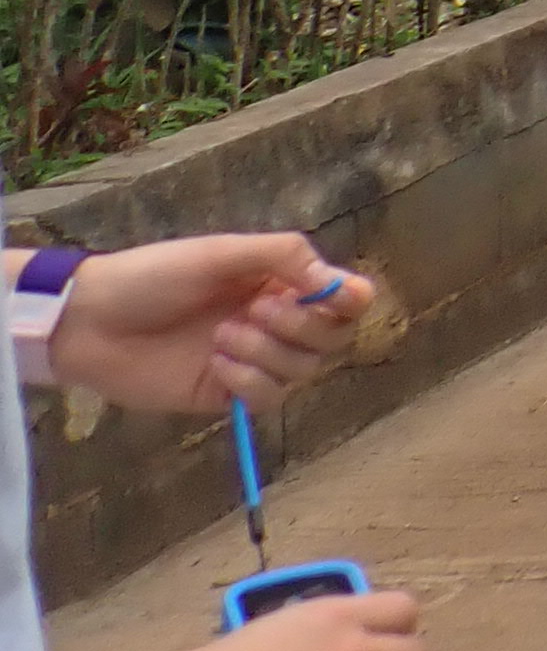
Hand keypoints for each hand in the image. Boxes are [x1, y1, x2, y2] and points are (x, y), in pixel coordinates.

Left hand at [42, 236, 370, 415]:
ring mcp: (252, 361)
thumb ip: (284, 257)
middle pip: (332, 338)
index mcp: (281, 282)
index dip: (350, 300)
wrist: (92, 322)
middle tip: (255, 309)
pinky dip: (250, 382)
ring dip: (267, 352)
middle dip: (302, 326)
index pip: (346, 297)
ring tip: (221, 336)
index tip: (332, 298)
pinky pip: (266, 398)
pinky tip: (217, 364)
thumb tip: (335, 282)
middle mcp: (276, 322)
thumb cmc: (155, 275)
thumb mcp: (221, 253)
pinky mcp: (226, 395)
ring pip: (301, 371)